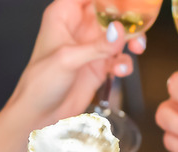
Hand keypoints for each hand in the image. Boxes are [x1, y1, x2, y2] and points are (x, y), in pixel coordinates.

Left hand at [11, 0, 146, 122]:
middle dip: (125, 18)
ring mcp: (90, 46)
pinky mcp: (99, 65)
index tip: (124, 2)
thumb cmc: (40, 83)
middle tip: (137, 26)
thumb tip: (119, 32)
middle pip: (108, 10)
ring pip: (119, 34)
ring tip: (136, 48)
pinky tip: (120, 70)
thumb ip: (96, 45)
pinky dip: (124, 63)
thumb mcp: (67, 59)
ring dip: (131, 40)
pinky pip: (119, 57)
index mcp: (63, 15)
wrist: (41, 115)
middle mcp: (79, 27)